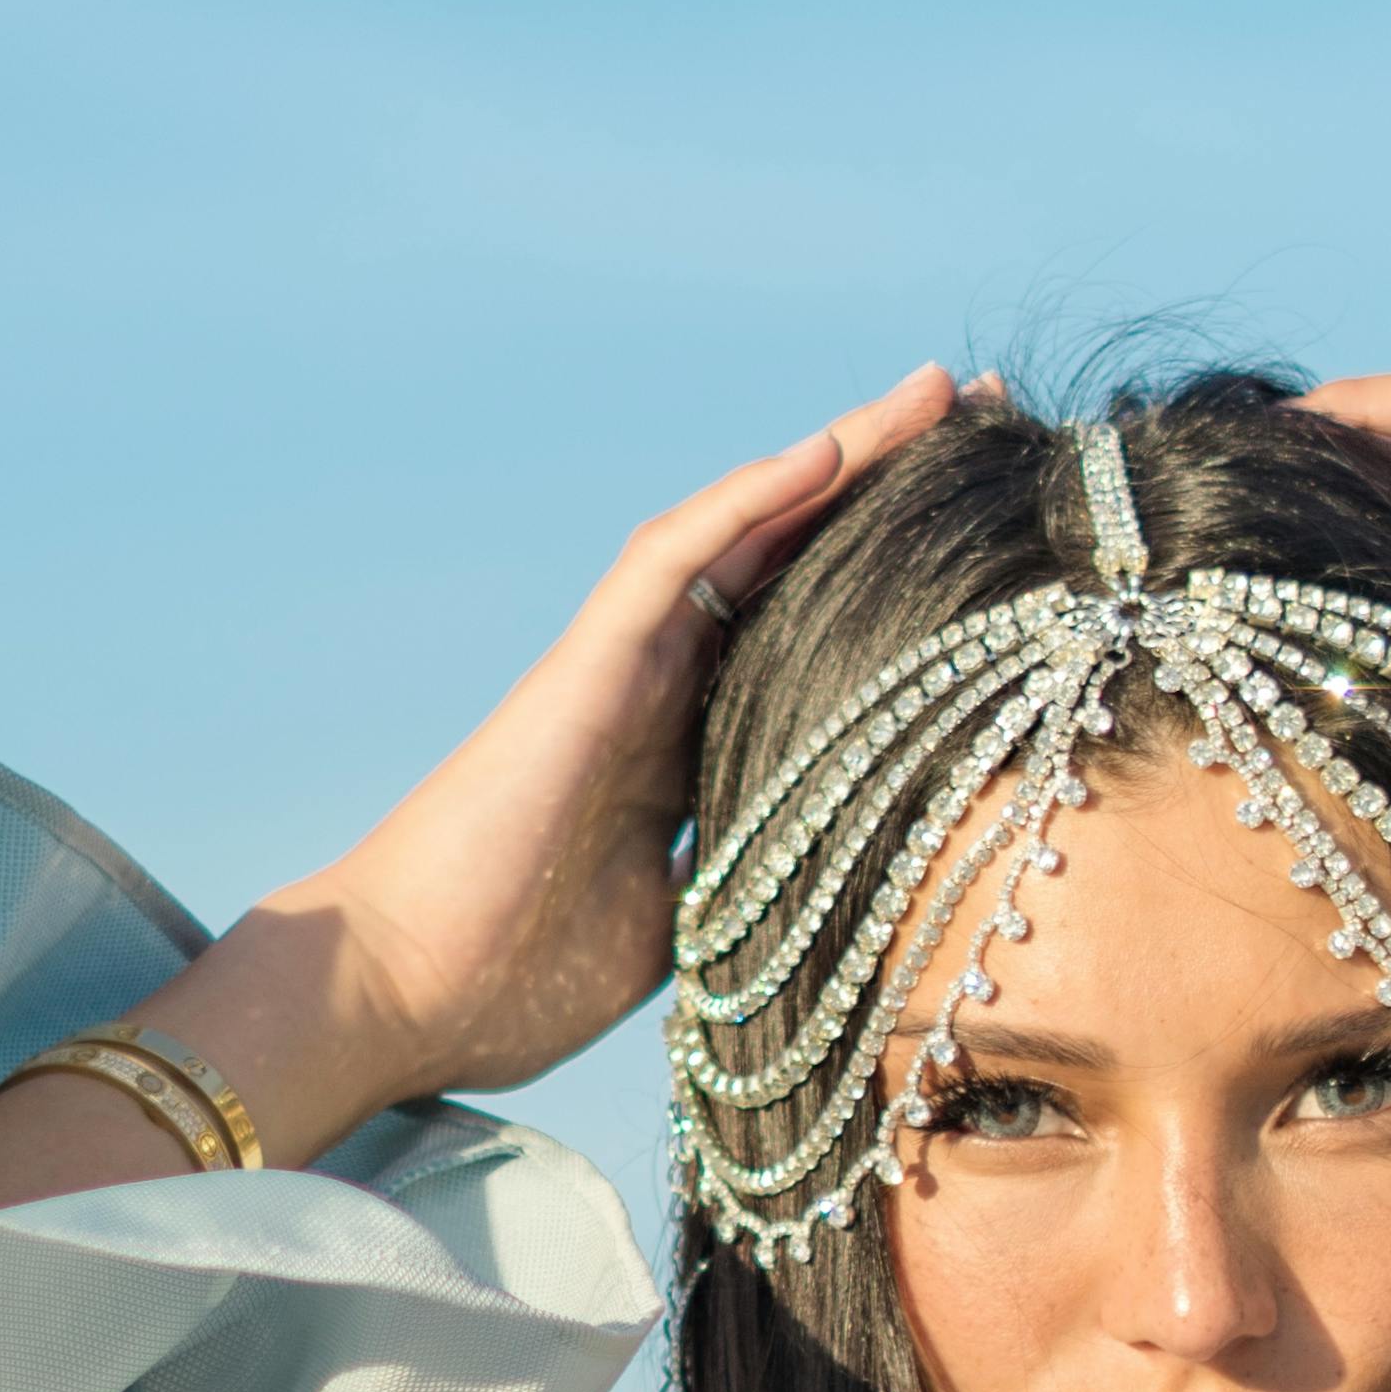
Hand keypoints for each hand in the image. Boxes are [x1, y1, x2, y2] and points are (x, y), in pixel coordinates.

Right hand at [0, 367, 971, 1204]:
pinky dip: (749, 501)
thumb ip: (744, 891)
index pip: (805, 639)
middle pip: (788, 559)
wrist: (397, 998)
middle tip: (984, 409)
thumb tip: (833, 903)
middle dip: (885, 487)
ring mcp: (620, 668)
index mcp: (686, 750)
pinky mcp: (583, 668)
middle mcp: (660, 688)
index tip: (993, 539)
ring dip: (838, 458)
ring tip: (933, 393)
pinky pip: (673, 561)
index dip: (890, 582)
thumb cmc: (511, 983)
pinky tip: (829, 451)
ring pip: (743, 531)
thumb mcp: (681, 935)